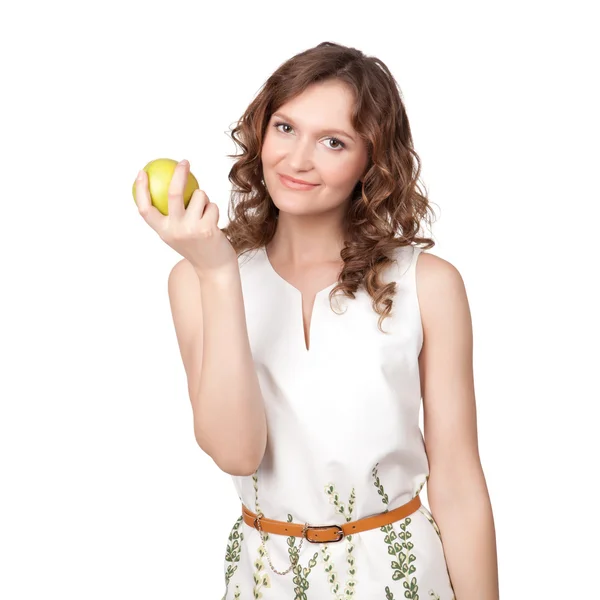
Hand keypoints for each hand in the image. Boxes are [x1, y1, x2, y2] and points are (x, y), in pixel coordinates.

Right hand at [135, 159, 237, 275]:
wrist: (214, 267)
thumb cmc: (196, 245)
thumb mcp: (178, 233)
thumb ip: (170, 215)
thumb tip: (165, 184)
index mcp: (162, 231)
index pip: (145, 209)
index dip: (141, 189)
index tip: (143, 172)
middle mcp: (174, 231)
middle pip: (173, 193)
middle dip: (179, 173)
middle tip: (184, 162)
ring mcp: (191, 230)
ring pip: (198, 196)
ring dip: (203, 198)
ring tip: (204, 213)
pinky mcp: (207, 229)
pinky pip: (211, 205)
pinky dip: (213, 209)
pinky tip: (212, 221)